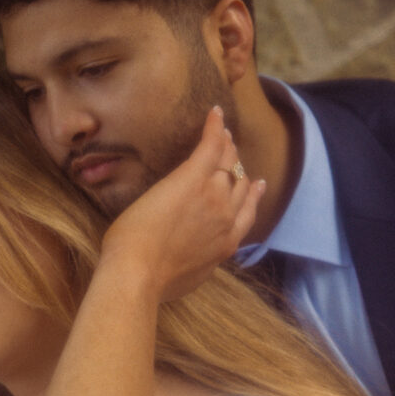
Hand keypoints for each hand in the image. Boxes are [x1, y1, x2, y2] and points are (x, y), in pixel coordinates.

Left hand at [101, 107, 264, 301]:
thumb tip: (188, 261)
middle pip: (239, 183)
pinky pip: (211, 145)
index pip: (247, 213)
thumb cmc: (152, 282)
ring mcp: (213, 195)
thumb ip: (196, 263)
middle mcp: (226, 217)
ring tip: (223, 134)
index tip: (255, 184)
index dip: (251, 195)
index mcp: (225, 245)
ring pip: (228, 162)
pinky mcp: (192, 179)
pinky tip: (215, 113)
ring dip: (227, 146)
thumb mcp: (187, 278)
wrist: (139, 274)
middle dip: (237, 166)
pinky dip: (215, 128)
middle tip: (231, 152)